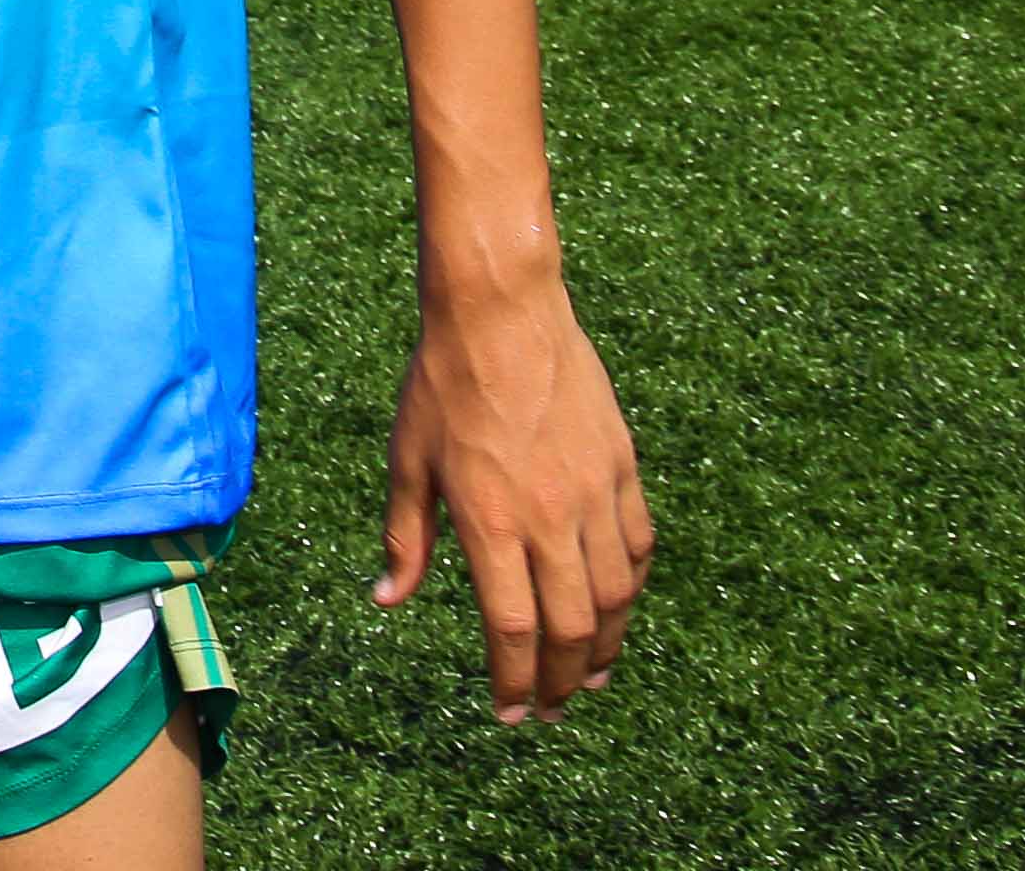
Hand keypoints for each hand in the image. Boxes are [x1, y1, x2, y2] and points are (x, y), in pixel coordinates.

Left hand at [380, 276, 651, 720]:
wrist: (501, 310)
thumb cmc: (442, 383)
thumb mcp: (407, 461)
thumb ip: (405, 538)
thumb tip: (387, 599)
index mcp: (490, 521)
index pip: (512, 629)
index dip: (515, 682)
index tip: (512, 713)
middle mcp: (548, 516)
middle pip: (572, 627)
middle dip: (564, 681)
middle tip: (555, 709)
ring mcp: (592, 491)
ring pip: (614, 595)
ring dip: (607, 646)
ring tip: (593, 675)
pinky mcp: (620, 465)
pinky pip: (636, 544)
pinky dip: (629, 586)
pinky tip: (617, 606)